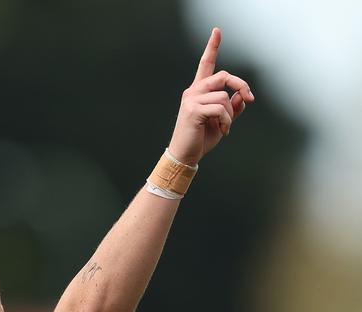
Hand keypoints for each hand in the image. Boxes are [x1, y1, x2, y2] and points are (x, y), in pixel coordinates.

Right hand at [167, 26, 254, 165]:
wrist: (185, 156)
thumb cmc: (200, 139)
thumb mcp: (221, 122)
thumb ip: (233, 108)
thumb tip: (243, 96)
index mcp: (198, 91)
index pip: (205, 64)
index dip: (212, 47)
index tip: (217, 31)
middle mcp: (193, 91)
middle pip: (223, 76)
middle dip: (240, 85)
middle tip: (250, 98)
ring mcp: (191, 100)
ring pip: (224, 97)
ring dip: (230, 115)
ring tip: (224, 128)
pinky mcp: (193, 110)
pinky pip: (220, 109)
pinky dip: (226, 122)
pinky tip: (223, 131)